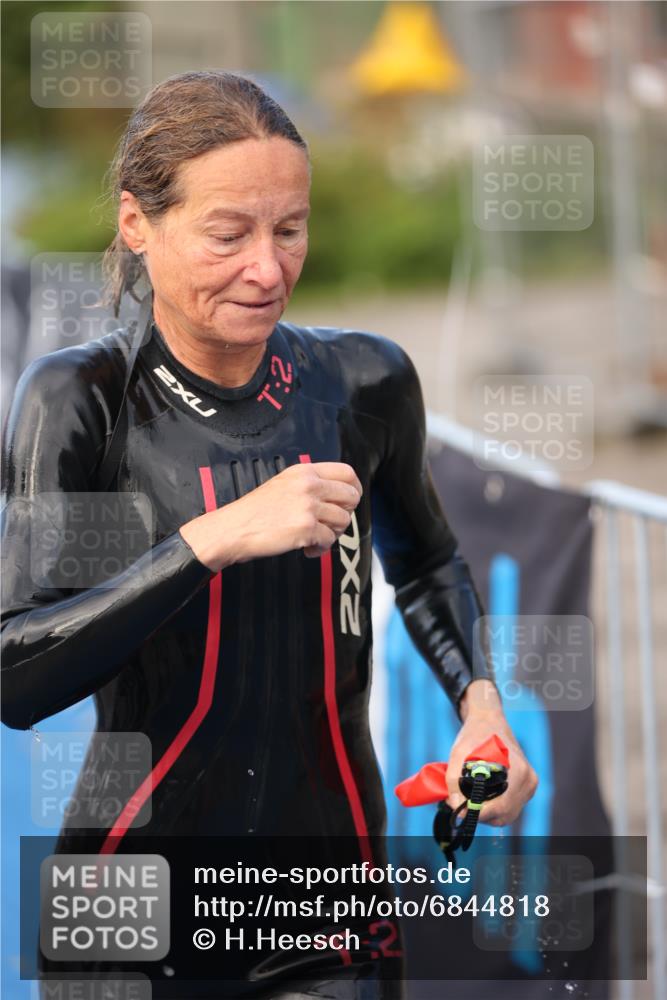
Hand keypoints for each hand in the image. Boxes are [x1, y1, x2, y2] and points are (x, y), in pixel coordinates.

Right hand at [179, 462, 361, 571]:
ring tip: (316, 538)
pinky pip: (330, 540)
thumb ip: (309, 484)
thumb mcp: (283, 484)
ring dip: (332, 534)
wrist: (233, 529)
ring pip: (344, 521)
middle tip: (330, 524)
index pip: (347, 472)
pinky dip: (320, 549)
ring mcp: (308, 506)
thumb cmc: (254, 512)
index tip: (349, 501)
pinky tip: (307, 548)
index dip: (354, 488)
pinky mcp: (305, 528)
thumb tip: (337, 496)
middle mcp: (308, 485)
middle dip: (345, 514)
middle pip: (351, 497)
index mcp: (304, 472)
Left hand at [446, 679, 537, 825]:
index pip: (499, 807)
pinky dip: (496, 807)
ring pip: (508, 814)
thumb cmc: (474, 735)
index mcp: (518, 772)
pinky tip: (484, 794)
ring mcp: (530, 784)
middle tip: (463, 803)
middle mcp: (528, 780)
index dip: (478, 813)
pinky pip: (511, 807)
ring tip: (472, 797)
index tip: (460, 809)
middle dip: (481, 813)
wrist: (488, 721)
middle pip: (504, 814)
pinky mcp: (527, 786)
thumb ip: (454, 781)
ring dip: (488, 812)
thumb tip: (456, 806)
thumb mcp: (458, 754)